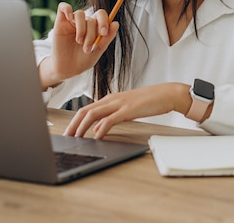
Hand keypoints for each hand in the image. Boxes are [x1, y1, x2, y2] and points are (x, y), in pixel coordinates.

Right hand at [39, 2, 118, 87]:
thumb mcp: (98, 50)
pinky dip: (67, 9)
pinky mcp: (60, 23)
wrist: (67, 70)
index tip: (103, 33)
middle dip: (91, 33)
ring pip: (80, 14)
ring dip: (81, 29)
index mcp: (95, 27)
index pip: (101, 15)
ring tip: (79, 42)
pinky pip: (63, 7)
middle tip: (88, 47)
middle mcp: (84, 22)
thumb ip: (107, 38)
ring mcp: (72, 22)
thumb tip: (116, 23)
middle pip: (91, 19)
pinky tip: (70, 18)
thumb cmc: (84, 60)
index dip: (104, 21)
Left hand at [64, 83, 189, 138]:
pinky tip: (96, 137)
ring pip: (93, 114)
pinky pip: (109, 120)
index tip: (68, 131)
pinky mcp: (128, 110)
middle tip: (66, 137)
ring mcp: (119, 103)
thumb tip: (98, 128)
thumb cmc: (150, 101)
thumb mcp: (127, 109)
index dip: (74, 120)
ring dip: (81, 127)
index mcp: (111, 98)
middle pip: (85, 110)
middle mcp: (112, 99)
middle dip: (73, 124)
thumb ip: (112, 116)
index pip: (87, 108)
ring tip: (76, 138)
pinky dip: (100, 129)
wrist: (168, 94)